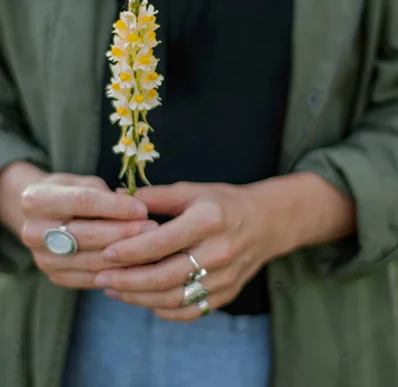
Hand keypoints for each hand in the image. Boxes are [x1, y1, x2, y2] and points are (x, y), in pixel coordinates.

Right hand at [21, 173, 156, 288]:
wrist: (41, 214)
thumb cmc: (70, 192)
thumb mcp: (83, 182)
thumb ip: (106, 194)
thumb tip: (139, 209)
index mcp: (37, 199)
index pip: (83, 202)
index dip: (115, 206)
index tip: (142, 208)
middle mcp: (32, 231)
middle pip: (86, 235)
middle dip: (123, 232)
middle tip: (152, 228)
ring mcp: (42, 258)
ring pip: (90, 260)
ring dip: (125, 255)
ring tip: (151, 246)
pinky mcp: (54, 277)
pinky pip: (91, 278)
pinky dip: (117, 272)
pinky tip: (139, 265)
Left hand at [95, 181, 295, 320]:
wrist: (266, 222)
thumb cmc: (223, 202)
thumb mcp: (192, 191)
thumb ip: (155, 196)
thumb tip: (116, 197)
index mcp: (208, 221)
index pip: (161, 242)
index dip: (130, 250)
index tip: (106, 252)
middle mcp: (218, 251)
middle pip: (165, 276)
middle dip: (127, 280)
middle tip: (100, 276)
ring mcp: (225, 277)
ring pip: (174, 298)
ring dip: (139, 298)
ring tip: (113, 288)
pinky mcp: (226, 294)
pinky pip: (190, 311)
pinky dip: (163, 310)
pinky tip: (142, 299)